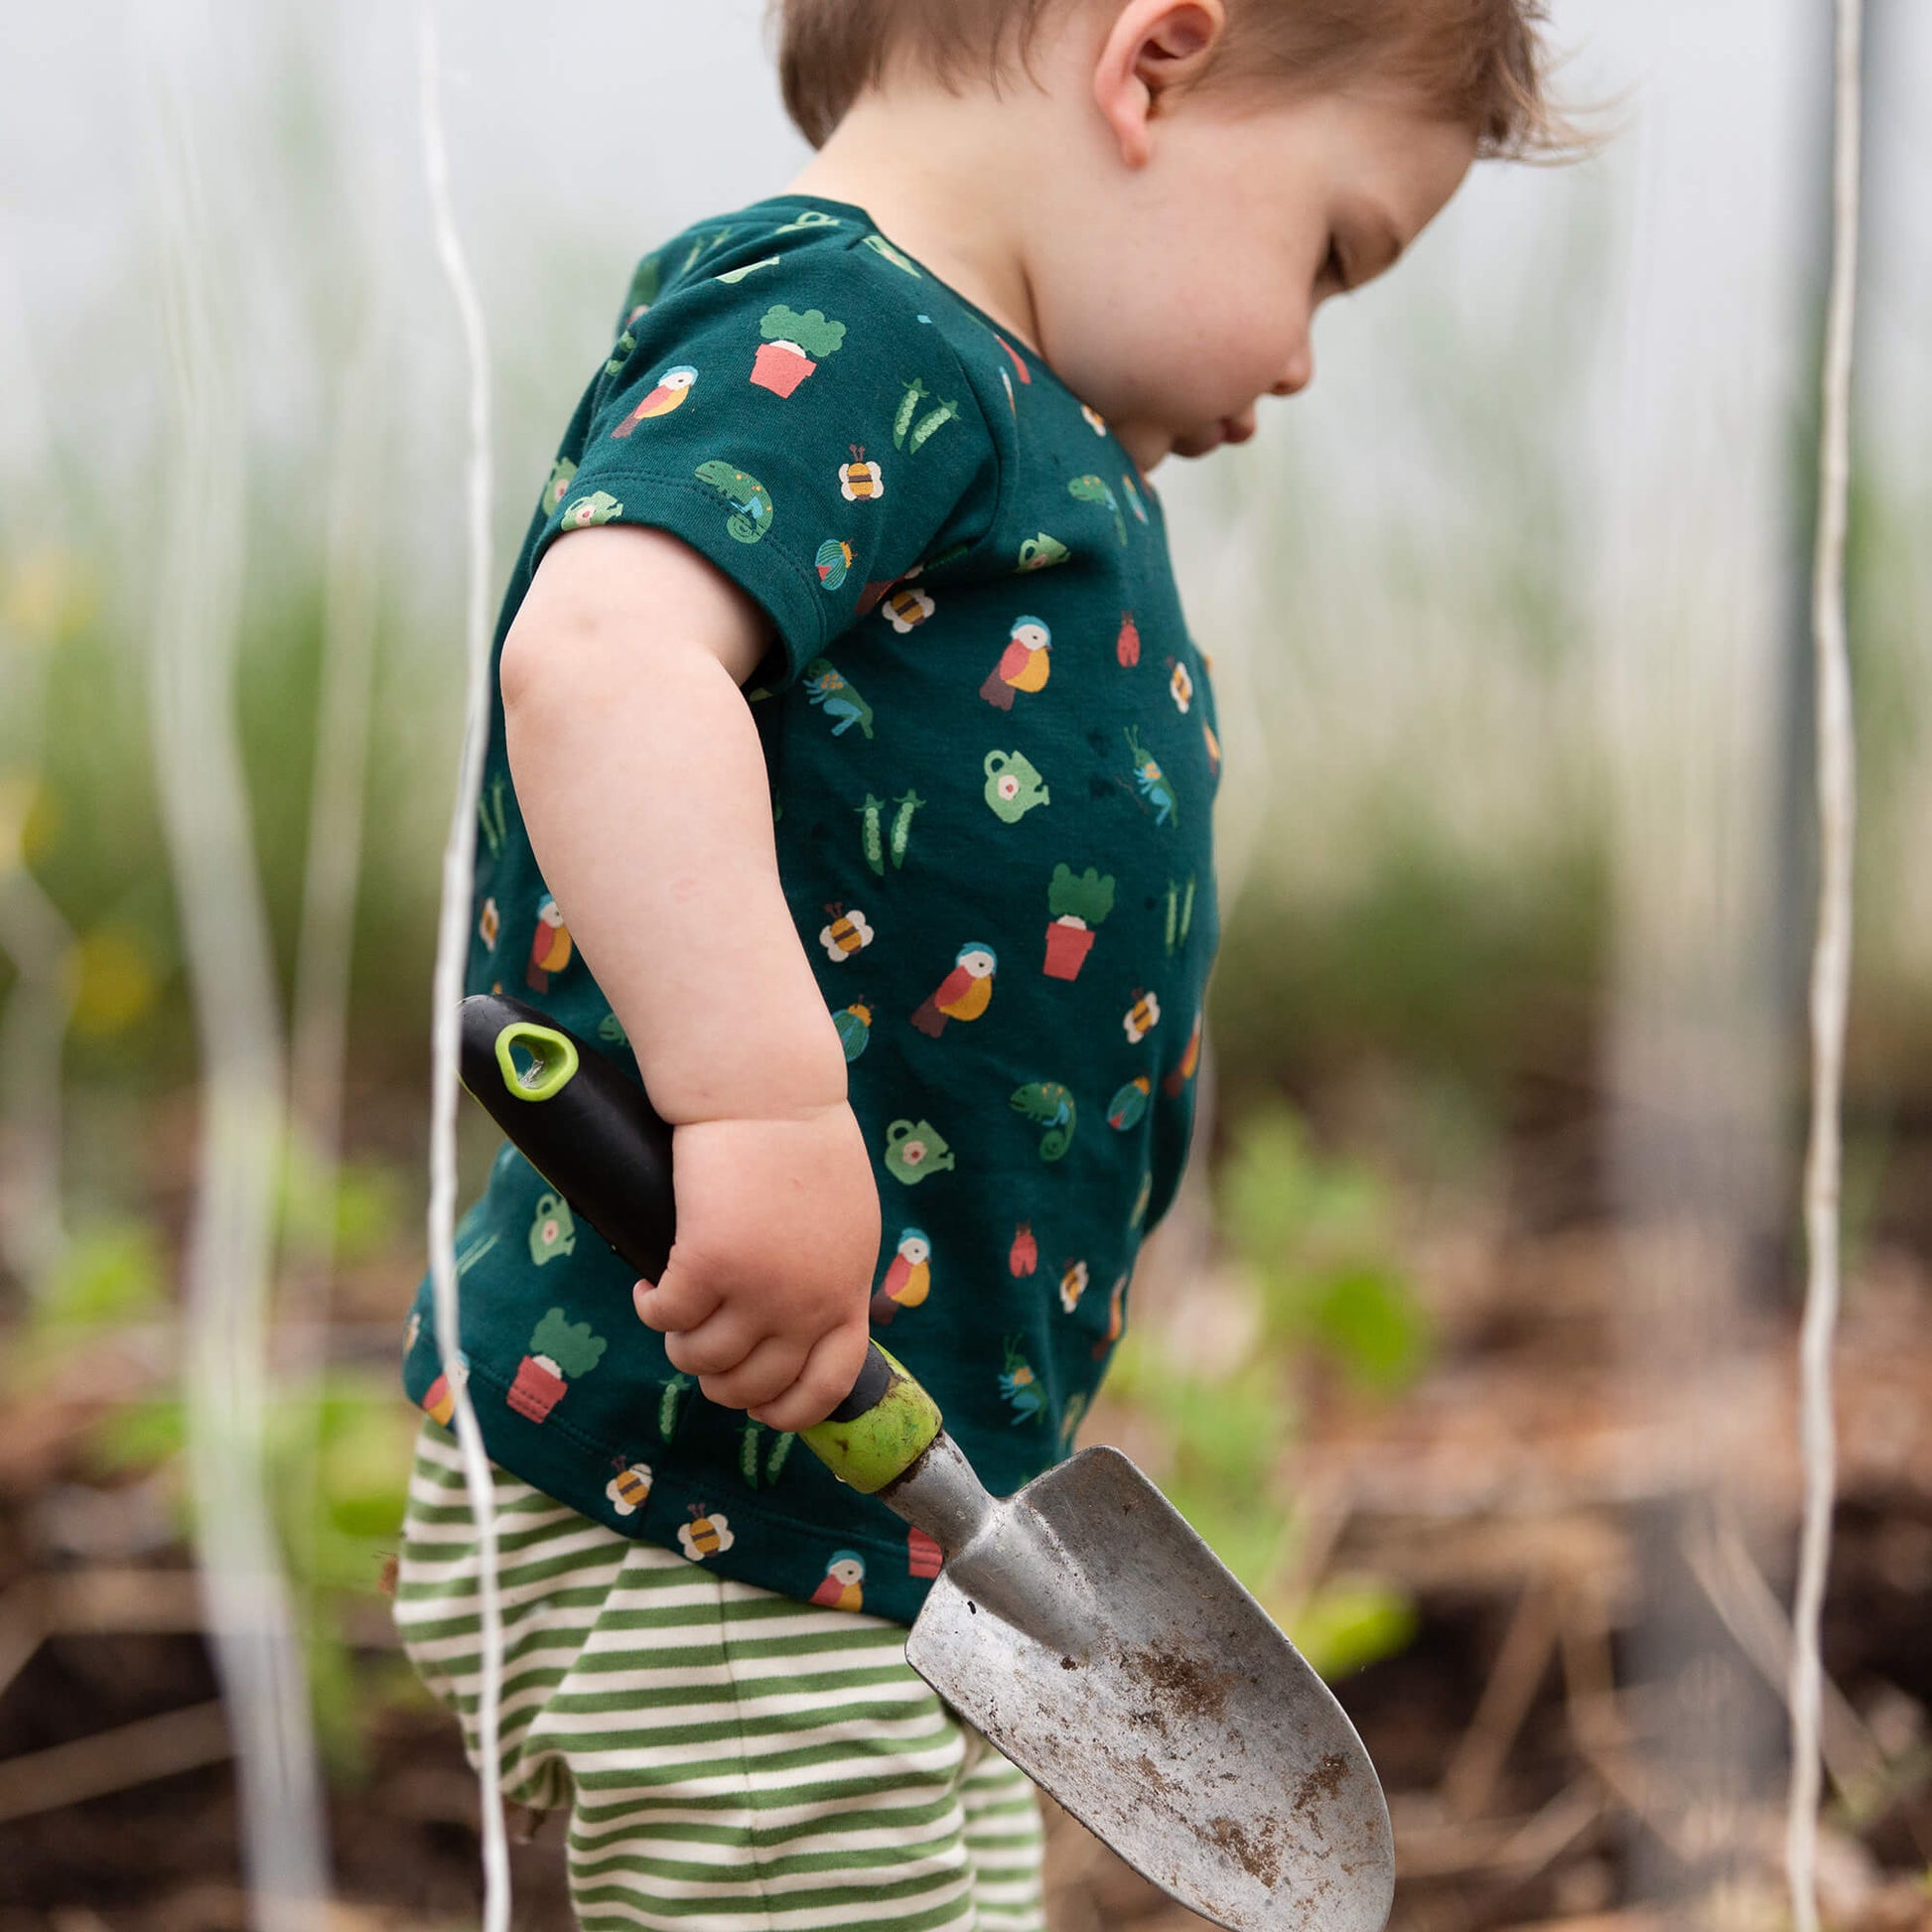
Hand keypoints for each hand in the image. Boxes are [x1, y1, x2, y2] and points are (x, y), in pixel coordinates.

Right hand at [632, 1103, 878, 1433]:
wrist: (769, 1092)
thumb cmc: (804, 1141)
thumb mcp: (846, 1220)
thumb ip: (830, 1273)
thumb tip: (800, 1322)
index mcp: (846, 1291)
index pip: (828, 1385)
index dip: (788, 1411)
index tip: (759, 1408)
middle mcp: (807, 1303)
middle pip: (753, 1385)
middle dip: (719, 1382)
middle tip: (700, 1353)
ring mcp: (758, 1289)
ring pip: (700, 1360)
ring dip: (680, 1347)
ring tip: (674, 1316)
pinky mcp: (707, 1264)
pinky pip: (665, 1318)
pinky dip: (650, 1309)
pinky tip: (649, 1289)